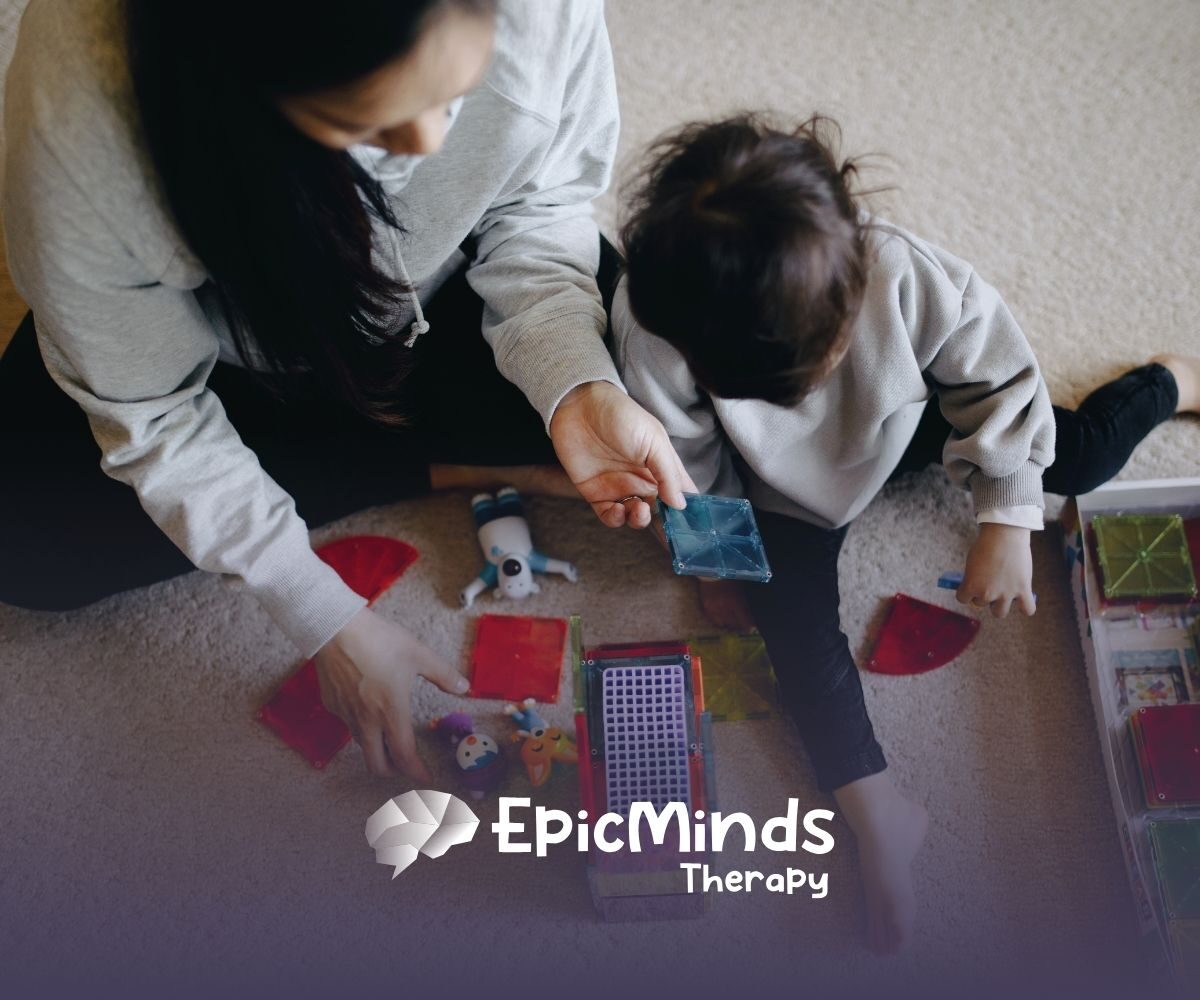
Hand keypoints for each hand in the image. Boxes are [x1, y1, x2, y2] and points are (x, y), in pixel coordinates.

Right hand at [313, 607, 469, 778]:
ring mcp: (345, 715)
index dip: (417, 772)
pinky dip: (360, 727)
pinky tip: (367, 709)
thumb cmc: (380, 640)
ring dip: (377, 749)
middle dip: (394, 771)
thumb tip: (465, 688)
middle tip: (407, 764)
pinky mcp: (332, 705)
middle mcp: (366, 721)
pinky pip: (348, 725)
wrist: (336, 628)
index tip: (427, 779)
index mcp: (391, 711)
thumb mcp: (418, 654)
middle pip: (377, 764)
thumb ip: (443, 674)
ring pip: (362, 745)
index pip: (404, 756)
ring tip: (390, 738)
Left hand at [549, 381, 695, 528]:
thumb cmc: (621, 416)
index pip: (680, 492)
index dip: (688, 510)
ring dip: (640, 520)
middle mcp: (643, 480)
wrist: (578, 407)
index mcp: (661, 466)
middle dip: (665, 524)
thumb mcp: (654, 440)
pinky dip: (616, 519)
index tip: (693, 525)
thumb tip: (681, 504)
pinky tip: (618, 511)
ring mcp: (620, 488)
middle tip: (665, 527)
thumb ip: (668, 473)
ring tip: (639, 510)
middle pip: (660, 511)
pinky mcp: (596, 493)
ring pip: (635, 517)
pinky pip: (610, 516)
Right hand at [696, 578, 755, 631]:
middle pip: (735, 625)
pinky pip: (714, 621)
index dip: (750, 627)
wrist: (711, 571)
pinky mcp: (706, 609)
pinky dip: (719, 621)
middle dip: (740, 625)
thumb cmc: (729, 577)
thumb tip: (750, 614)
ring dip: (729, 624)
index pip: (745, 621)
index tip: (752, 629)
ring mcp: (715, 609)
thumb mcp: (740, 589)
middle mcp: (725, 608)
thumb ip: (744, 602)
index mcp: (736, 602)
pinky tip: (722, 618)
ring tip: (732, 621)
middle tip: (742, 624)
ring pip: (724, 624)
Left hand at [956, 523, 1035, 617]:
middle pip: (981, 604)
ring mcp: (1006, 594)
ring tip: (1004, 593)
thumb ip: (972, 577)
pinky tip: (1023, 600)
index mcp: (971, 585)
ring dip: (1000, 605)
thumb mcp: (971, 562)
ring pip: (1000, 612)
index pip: (963, 599)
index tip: (971, 585)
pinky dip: (1026, 607)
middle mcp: (987, 593)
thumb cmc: (986, 544)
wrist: (1005, 534)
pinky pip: (1028, 609)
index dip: (966, 592)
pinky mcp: (1023, 590)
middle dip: (984, 595)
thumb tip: (974, 587)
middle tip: (990, 582)